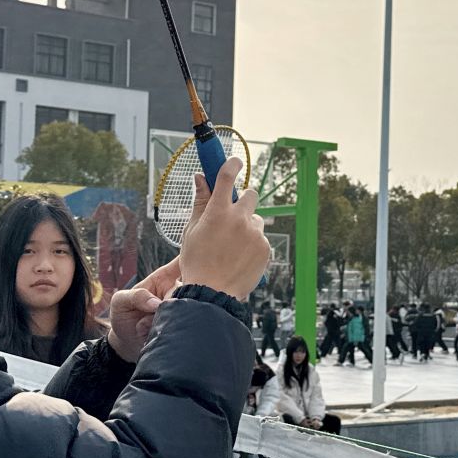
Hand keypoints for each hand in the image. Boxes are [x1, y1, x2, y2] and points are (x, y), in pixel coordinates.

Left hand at [107, 260, 180, 361]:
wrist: (126, 342)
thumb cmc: (123, 314)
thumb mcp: (121, 300)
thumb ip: (137, 296)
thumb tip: (156, 303)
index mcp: (162, 279)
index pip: (179, 264)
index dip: (190, 259)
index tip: (196, 256)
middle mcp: (175, 293)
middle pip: (186, 289)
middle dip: (168, 302)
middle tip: (152, 311)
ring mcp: (180, 310)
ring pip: (182, 309)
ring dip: (161, 319)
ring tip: (143, 325)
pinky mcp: (181, 326)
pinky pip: (179, 326)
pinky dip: (161, 331)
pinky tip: (148, 333)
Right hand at [175, 159, 269, 300]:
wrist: (212, 294)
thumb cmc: (196, 263)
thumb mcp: (192, 231)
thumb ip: (200, 202)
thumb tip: (200, 177)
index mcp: (218, 212)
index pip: (227, 177)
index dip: (231, 165)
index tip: (234, 162)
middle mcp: (239, 219)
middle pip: (250, 195)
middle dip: (243, 201)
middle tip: (232, 217)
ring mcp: (255, 234)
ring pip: (256, 220)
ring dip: (248, 226)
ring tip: (233, 247)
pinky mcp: (265, 248)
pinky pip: (261, 238)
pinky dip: (253, 244)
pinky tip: (239, 258)